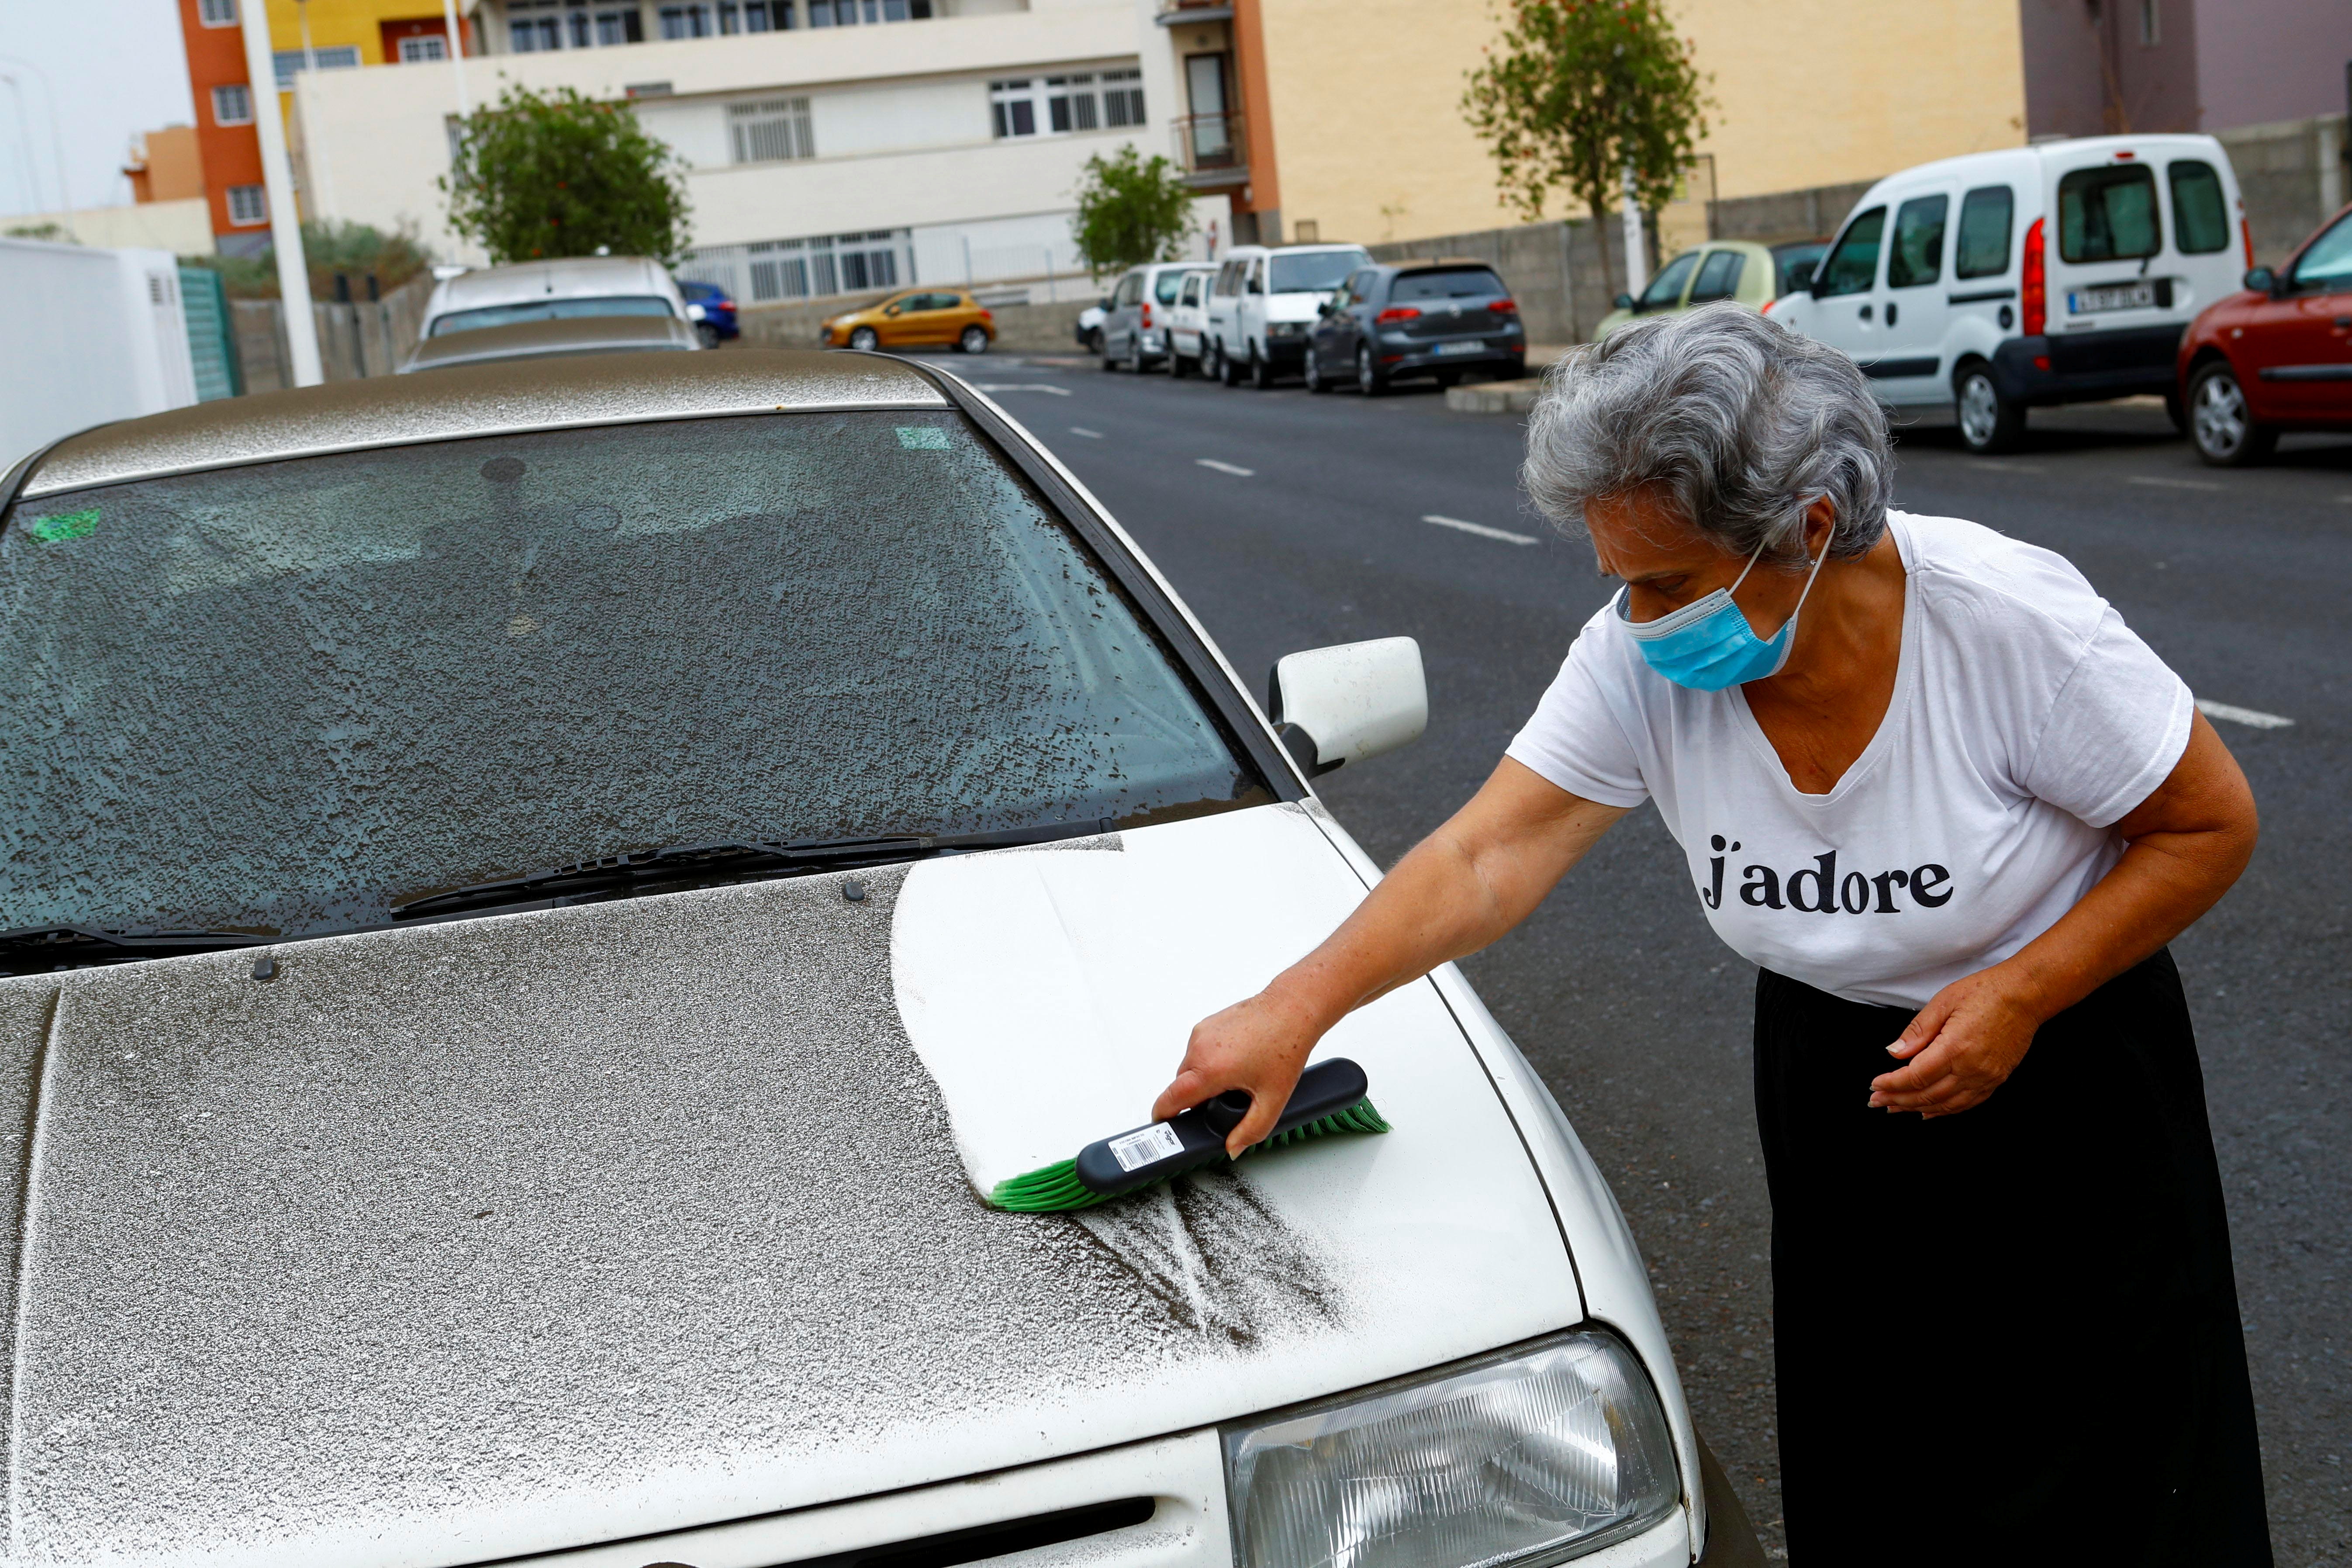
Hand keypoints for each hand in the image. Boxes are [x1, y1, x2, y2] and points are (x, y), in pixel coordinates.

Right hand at [1153, 987, 1325, 1156]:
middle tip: (1225, 1100)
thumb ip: (1251, 1130)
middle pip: (1182, 1085)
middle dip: (1196, 1098)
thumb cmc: (1285, 1045)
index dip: (1163, 1116)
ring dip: (1204, 1078)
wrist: (1293, 1009)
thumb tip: (1234, 1147)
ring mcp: (1201, 1032)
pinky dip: (1210, 1059)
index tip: (1164, 1125)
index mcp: (1209, 1070)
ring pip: (1190, 1067)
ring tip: (1236, 1077)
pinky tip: (1236, 1060)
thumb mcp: (1273, 1099)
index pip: (1170, 1099)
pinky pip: (1198, 1050)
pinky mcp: (1206, 1023)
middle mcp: (1199, 1048)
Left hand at [1869, 965, 2047, 1118]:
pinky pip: (1968, 1103)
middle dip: (1898, 1100)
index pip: (1915, 1076)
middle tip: (1877, 1102)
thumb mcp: (1943, 1002)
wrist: (2026, 994)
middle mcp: (1971, 1069)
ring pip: (1947, 1104)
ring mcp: (1986, 1077)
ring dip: (1918, 1108)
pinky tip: (1930, 1111)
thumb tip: (1894, 1052)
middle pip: (1928, 1095)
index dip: (1891, 1084)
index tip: (1874, 1086)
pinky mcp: (1997, 1079)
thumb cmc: (1985, 991)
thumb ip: (1917, 1031)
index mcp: (1954, 1048)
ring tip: (1896, 1109)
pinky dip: (1946, 1110)